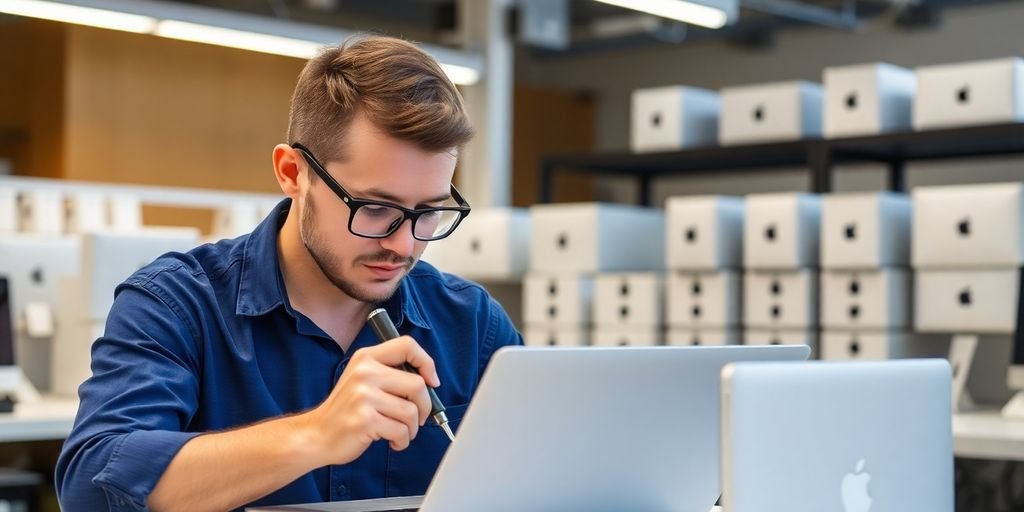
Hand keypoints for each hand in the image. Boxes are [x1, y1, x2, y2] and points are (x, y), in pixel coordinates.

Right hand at [299, 336, 440, 465]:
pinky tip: (391, 441)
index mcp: (366, 357)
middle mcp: (365, 372)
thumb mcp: (362, 379)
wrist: (316, 435)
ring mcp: (364, 396)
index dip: (427, 362)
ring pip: (411, 411)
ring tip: (398, 432)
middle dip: (424, 406)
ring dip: (412, 428)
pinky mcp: (365, 420)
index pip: (407, 345)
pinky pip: (401, 431)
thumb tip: (429, 382)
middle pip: (417, 384)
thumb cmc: (346, 410)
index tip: (431, 381)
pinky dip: (402, 441)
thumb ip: (390, 374)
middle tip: (417, 418)